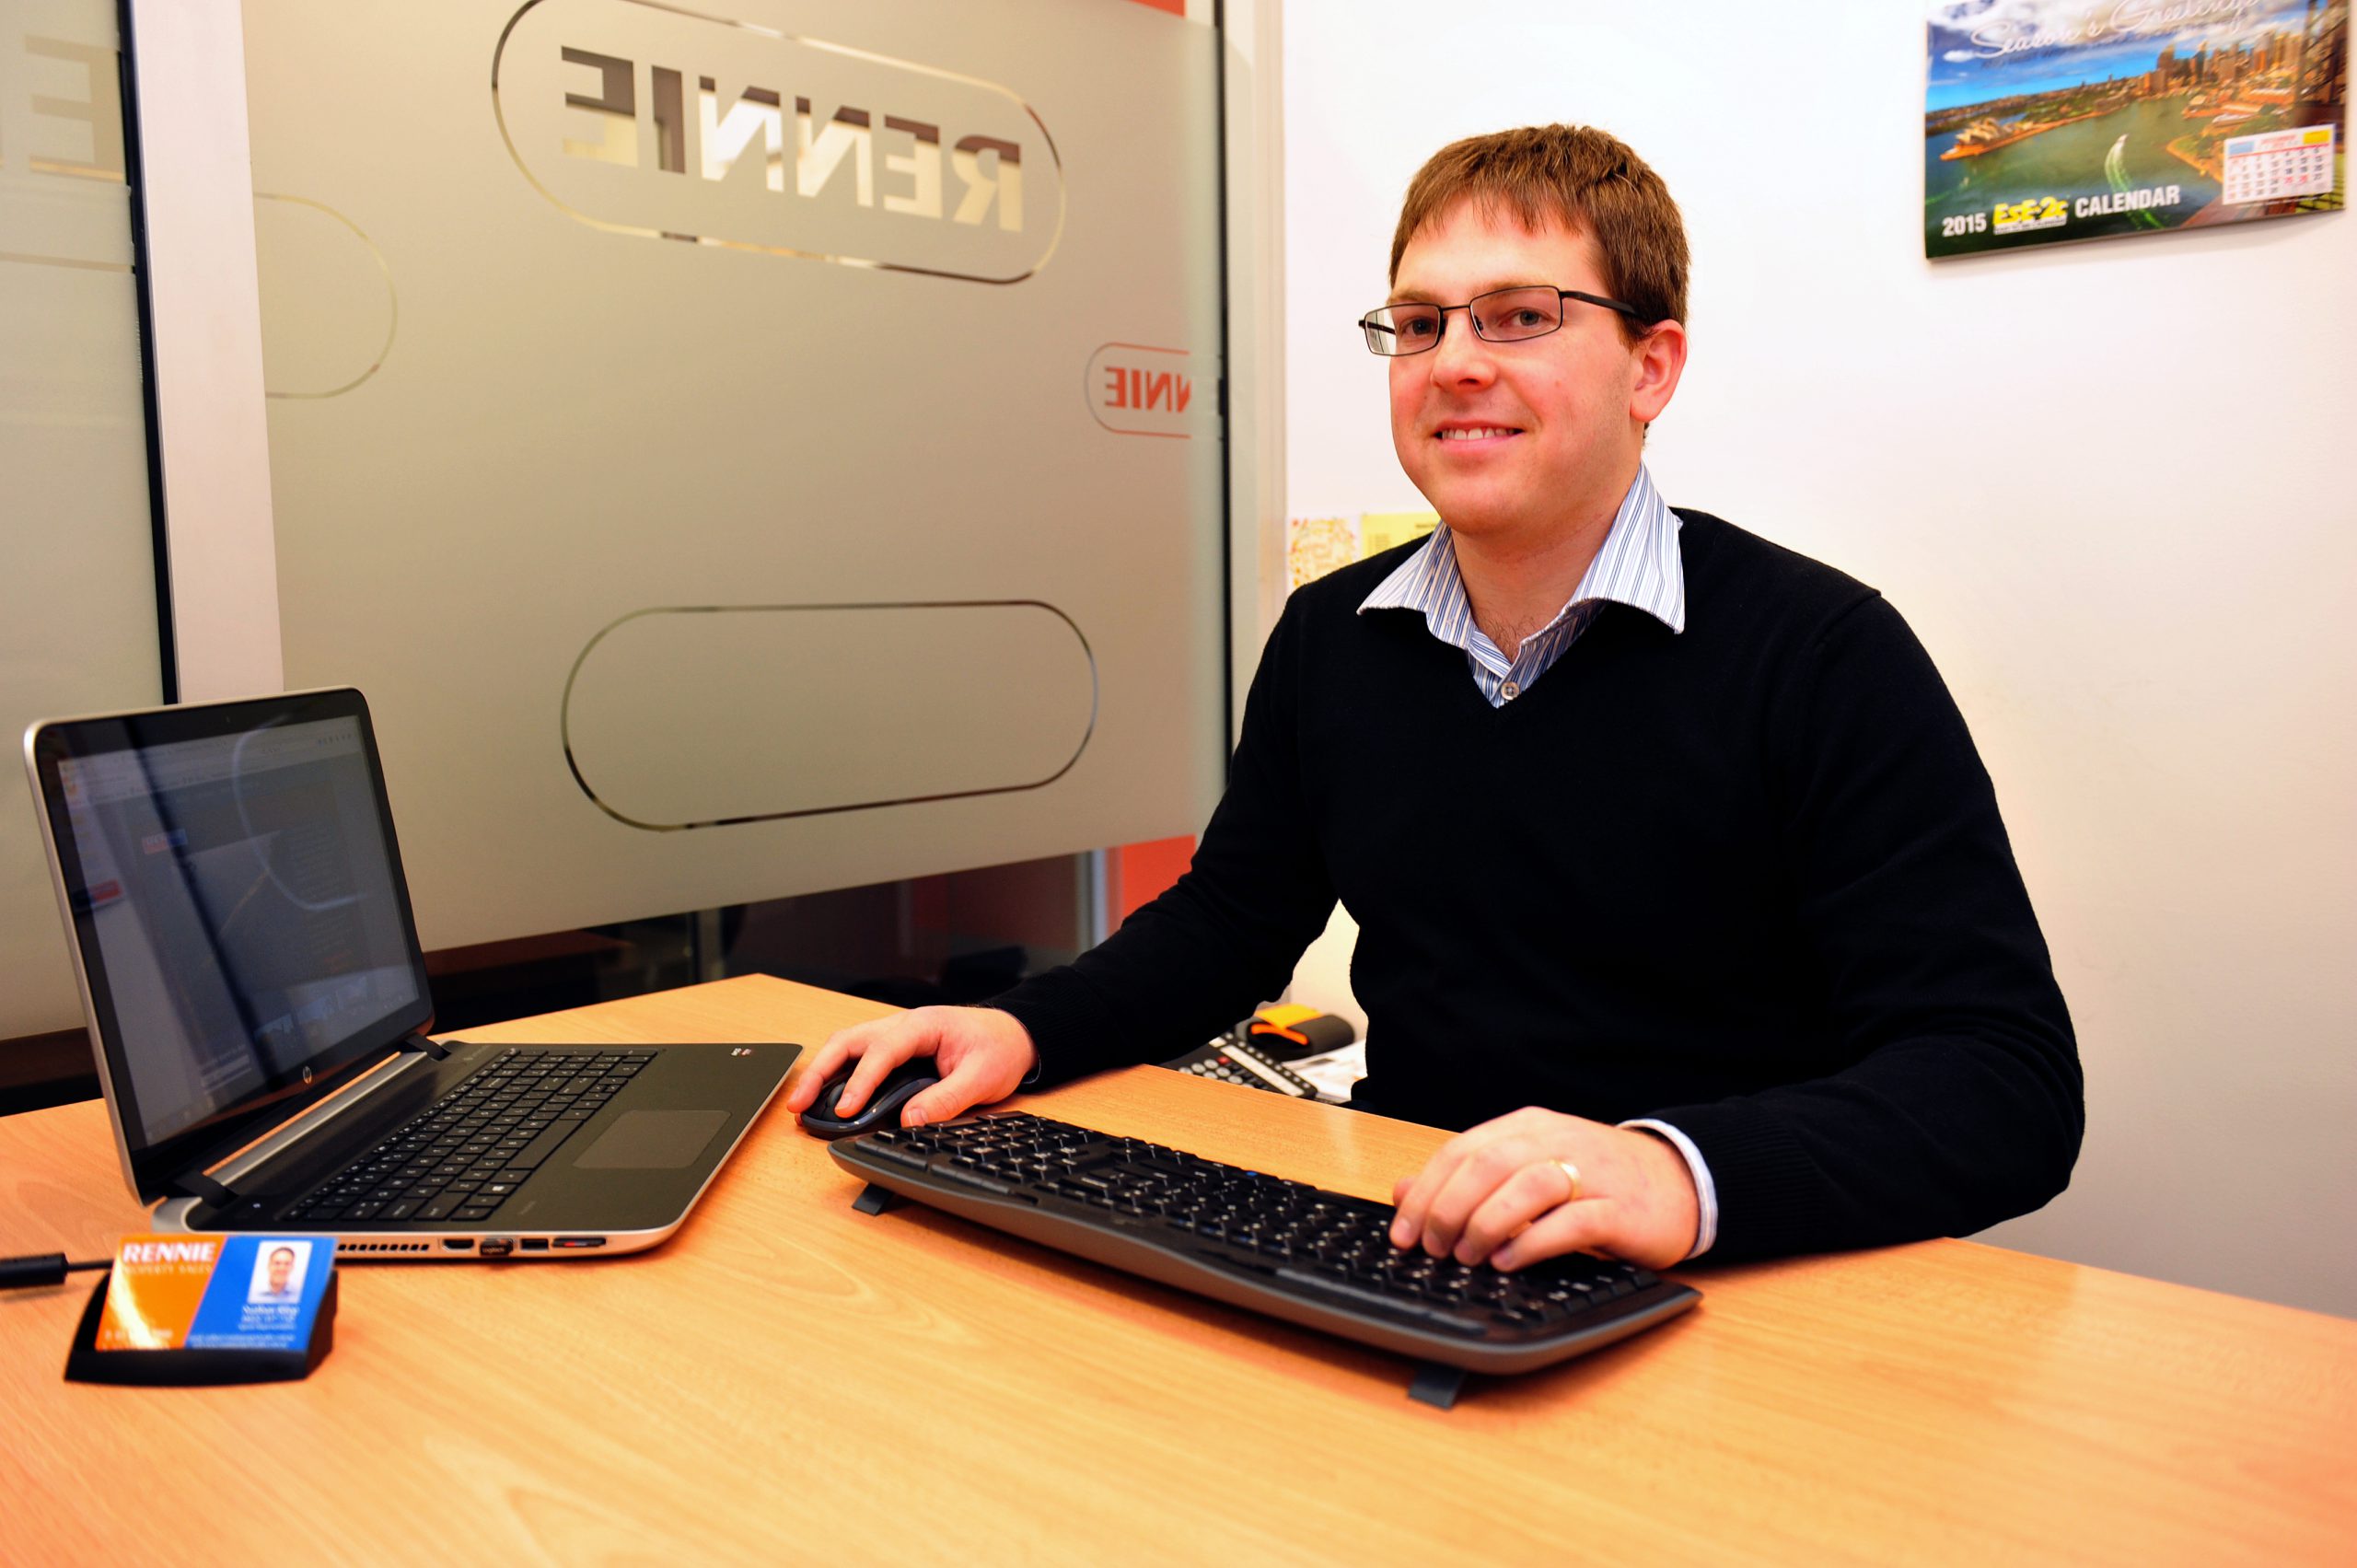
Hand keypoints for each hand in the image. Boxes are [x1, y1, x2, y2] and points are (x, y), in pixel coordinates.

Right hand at [782, 1005, 1038, 1131]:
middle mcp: (902, 1025)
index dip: (860, 1080)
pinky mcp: (895, 1049)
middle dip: (819, 1072)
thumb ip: (948, 1099)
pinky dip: (836, 1073)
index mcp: (924, 1026)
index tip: (846, 1108)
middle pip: (848, 1042)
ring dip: (821, 1072)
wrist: (1014, 1035)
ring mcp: (895, 1034)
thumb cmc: (999, 1049)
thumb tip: (911, 1120)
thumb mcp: (983, 1078)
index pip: (883, 1050)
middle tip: (799, 1105)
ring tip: (801, 1105)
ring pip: (846, 1046)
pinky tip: (825, 1095)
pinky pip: (858, 1056)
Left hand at [1388, 1108, 1699, 1271]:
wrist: (1680, 1182)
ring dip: (1486, 1222)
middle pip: (1487, 1164)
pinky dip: (1534, 1241)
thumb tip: (1402, 1192)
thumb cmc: (1597, 1180)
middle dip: (1448, 1208)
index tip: (1403, 1232)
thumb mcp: (1528, 1169)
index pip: (1461, 1151)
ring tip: (1467, 1256)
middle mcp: (1555, 1142)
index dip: (1425, 1192)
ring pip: (1526, 1185)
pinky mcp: (1619, 1209)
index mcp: (1527, 1128)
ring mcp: (1590, 1172)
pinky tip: (1509, 1261)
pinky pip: (1571, 1220)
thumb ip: (1468, 1179)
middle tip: (1432, 1248)